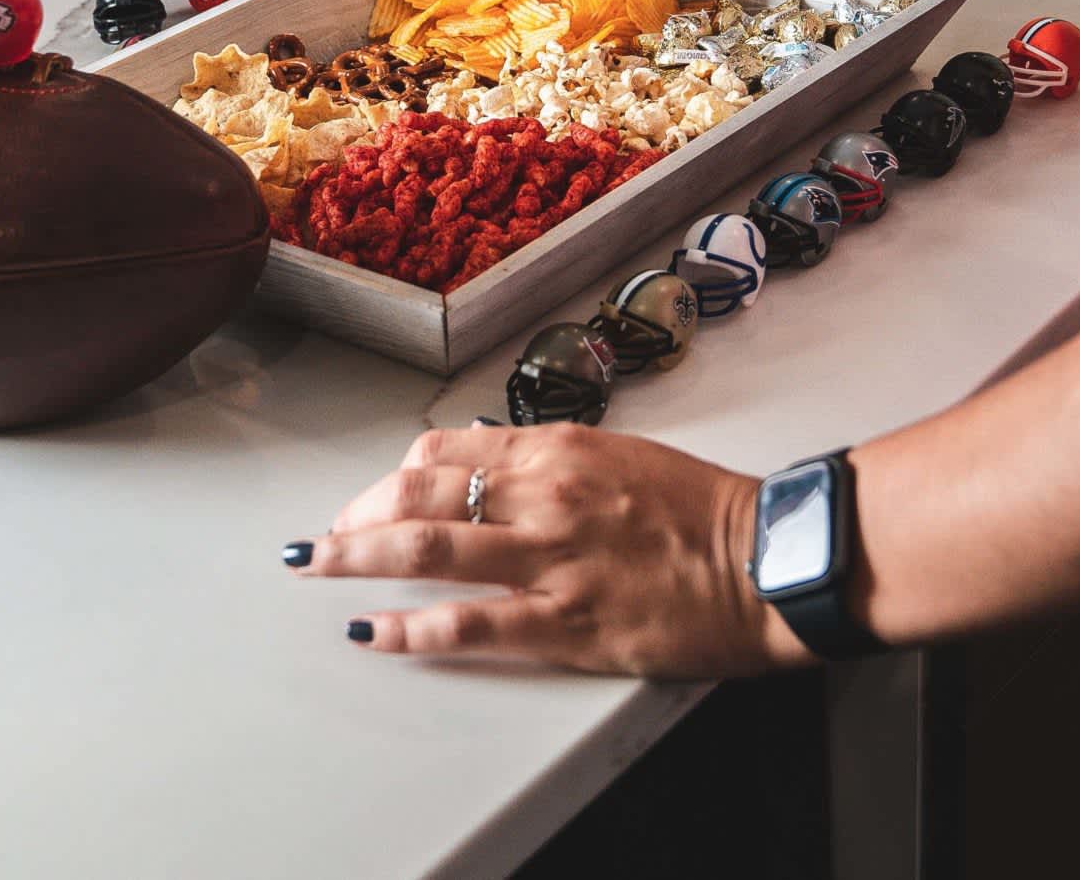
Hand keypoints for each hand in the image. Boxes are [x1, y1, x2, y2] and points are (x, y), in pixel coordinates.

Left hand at [285, 423, 813, 675]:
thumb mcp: (618, 454)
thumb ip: (547, 458)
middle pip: (416, 492)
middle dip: (355, 515)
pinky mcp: (564, 619)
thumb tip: (482, 459)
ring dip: (353, 557)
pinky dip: (406, 628)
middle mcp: (543, 492)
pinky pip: (465, 623)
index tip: (368, 499)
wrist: (767, 559)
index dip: (390, 477)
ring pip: (425, 548)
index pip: (443, 448)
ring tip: (312, 567)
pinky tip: (370, 633)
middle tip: (320, 539)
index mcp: (557, 447)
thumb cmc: (703, 511)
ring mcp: (549, 557)